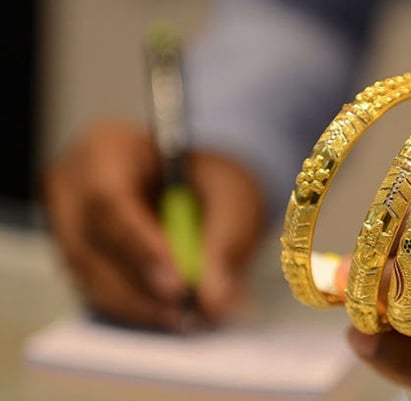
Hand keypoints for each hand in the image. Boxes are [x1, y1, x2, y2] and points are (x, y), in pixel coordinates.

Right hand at [44, 122, 264, 329]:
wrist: (202, 183)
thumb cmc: (212, 179)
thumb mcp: (230, 196)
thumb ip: (222, 243)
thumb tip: (213, 300)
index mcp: (107, 150)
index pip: (108, 198)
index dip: (140, 245)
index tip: (178, 284)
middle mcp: (74, 187)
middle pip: (88, 244)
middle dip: (138, 287)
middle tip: (184, 313)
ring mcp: (68, 224)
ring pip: (89, 276)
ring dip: (138, 305)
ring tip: (185, 320)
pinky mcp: (81, 258)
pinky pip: (97, 289)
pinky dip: (135, 307)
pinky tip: (170, 317)